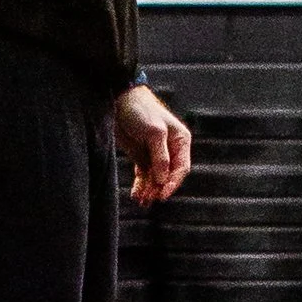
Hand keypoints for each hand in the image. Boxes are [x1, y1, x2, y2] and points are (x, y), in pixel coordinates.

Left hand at [114, 85, 191, 208]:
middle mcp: (171, 149)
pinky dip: (141, 186)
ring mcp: (156, 154)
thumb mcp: (154, 132)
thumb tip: (163, 180)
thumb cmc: (141, 111)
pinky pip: (144, 176)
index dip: (173, 183)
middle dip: (159, 188)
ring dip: (149, 190)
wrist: (119, 101)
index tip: (162, 194)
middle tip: (150, 199)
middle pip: (168, 176)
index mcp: (180, 141)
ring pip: (156, 178)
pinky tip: (136, 195)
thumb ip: (160, 157)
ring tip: (141, 200)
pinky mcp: (142, 156)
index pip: (181, 168)